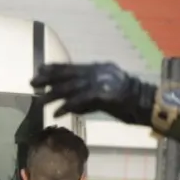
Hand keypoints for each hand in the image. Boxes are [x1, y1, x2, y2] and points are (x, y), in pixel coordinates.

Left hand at [30, 63, 154, 125]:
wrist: (146, 104)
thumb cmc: (126, 102)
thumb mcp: (103, 95)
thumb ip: (85, 98)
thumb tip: (67, 105)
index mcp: (98, 68)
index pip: (72, 66)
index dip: (55, 68)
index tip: (39, 69)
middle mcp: (98, 72)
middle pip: (68, 74)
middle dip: (49, 78)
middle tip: (32, 82)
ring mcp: (101, 82)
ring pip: (71, 87)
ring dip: (53, 95)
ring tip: (40, 102)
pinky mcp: (104, 94)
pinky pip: (81, 100)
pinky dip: (68, 106)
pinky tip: (57, 113)